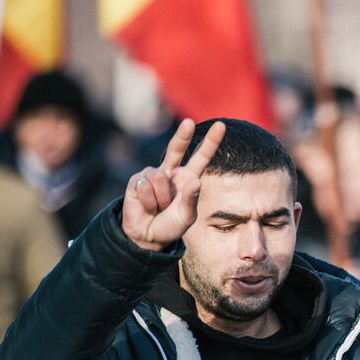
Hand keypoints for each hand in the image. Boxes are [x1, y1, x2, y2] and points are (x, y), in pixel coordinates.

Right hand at [122, 118, 226, 250]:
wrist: (148, 236)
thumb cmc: (171, 225)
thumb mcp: (186, 216)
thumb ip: (190, 200)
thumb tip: (195, 180)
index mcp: (188, 178)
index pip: (201, 157)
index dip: (210, 142)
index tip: (221, 125)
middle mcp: (171, 172)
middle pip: (176, 148)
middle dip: (183, 136)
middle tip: (189, 123)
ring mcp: (153, 174)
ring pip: (160, 179)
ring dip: (161, 199)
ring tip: (159, 208)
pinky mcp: (137, 180)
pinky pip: (146, 187)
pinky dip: (149, 201)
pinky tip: (147, 207)